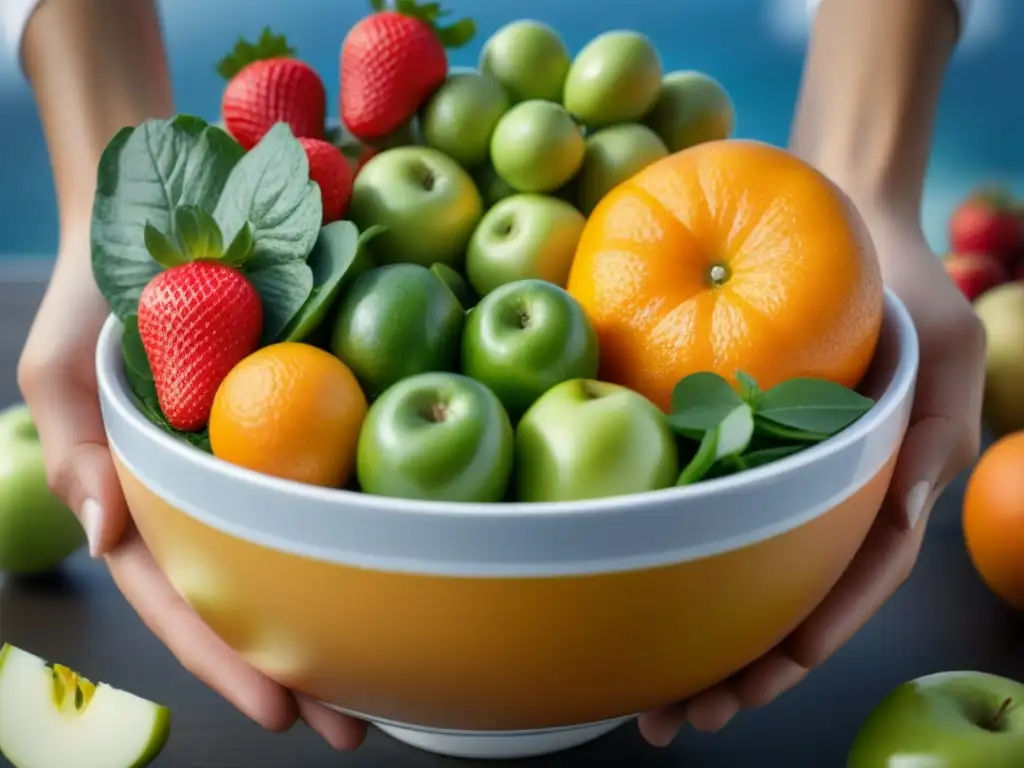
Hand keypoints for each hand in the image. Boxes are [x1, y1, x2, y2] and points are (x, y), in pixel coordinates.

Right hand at [17, 245, 366, 750]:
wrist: (166, 222)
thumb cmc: (96, 300)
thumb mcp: (62, 371)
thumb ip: (75, 452)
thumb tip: (107, 532)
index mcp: (145, 501)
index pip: (181, 597)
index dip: (223, 658)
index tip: (276, 713)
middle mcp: (205, 497)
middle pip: (250, 597)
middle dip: (294, 669)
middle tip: (353, 727)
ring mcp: (254, 465)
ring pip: (294, 556)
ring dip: (337, 617)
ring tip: (392, 680)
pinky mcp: (302, 425)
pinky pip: (328, 486)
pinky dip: (354, 533)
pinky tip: (403, 572)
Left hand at [637, 215, 985, 744]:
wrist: (843, 222)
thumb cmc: (907, 288)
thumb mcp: (946, 351)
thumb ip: (935, 435)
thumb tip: (900, 513)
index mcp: (879, 492)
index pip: (848, 584)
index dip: (808, 638)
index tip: (759, 679)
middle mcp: (822, 496)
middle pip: (780, 599)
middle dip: (736, 666)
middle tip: (679, 718)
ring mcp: (772, 473)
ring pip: (734, 569)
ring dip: (693, 634)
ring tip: (640, 695)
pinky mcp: (727, 440)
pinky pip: (697, 503)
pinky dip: (665, 552)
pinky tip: (618, 588)